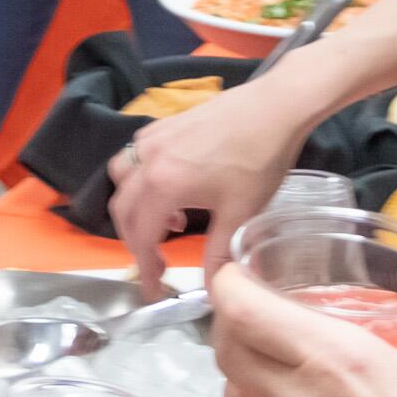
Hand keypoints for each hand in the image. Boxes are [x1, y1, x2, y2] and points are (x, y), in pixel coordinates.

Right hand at [105, 79, 329, 289]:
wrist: (274, 106)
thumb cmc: (259, 159)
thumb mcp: (240, 213)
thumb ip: (219, 255)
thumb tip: (212, 290)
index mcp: (163, 186)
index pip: (141, 237)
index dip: (145, 268)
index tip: (154, 290)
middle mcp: (147, 162)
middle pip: (123, 210)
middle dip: (137, 242)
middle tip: (159, 263)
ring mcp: (151, 139)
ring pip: (121, 180)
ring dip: (134, 208)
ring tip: (168, 222)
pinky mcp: (162, 125)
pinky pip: (134, 157)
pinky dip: (141, 180)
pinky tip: (172, 185)